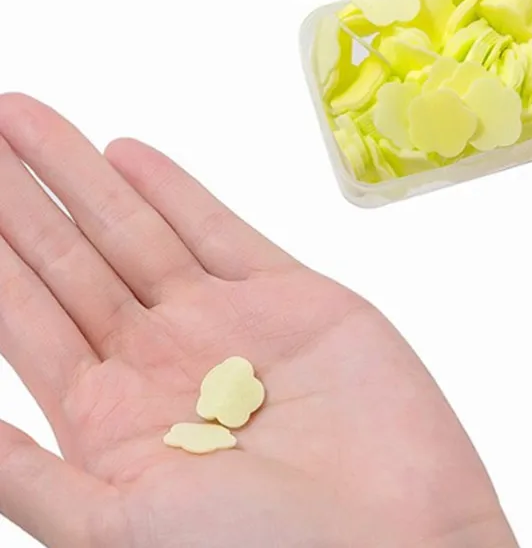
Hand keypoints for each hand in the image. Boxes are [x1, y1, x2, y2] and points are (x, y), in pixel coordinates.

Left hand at [0, 93, 515, 547]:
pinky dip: (173, 190)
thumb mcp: (122, 529)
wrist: (399, 537)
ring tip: (29, 120)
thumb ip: (36, 477)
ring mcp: (228, 321)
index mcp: (112, 419)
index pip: (28, 317)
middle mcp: (163, 360)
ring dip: (83, 176)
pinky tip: (128, 155)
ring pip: (137, 230)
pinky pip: (218, 229)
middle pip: (74, 259)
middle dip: (25, 197)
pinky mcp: (290, 295)